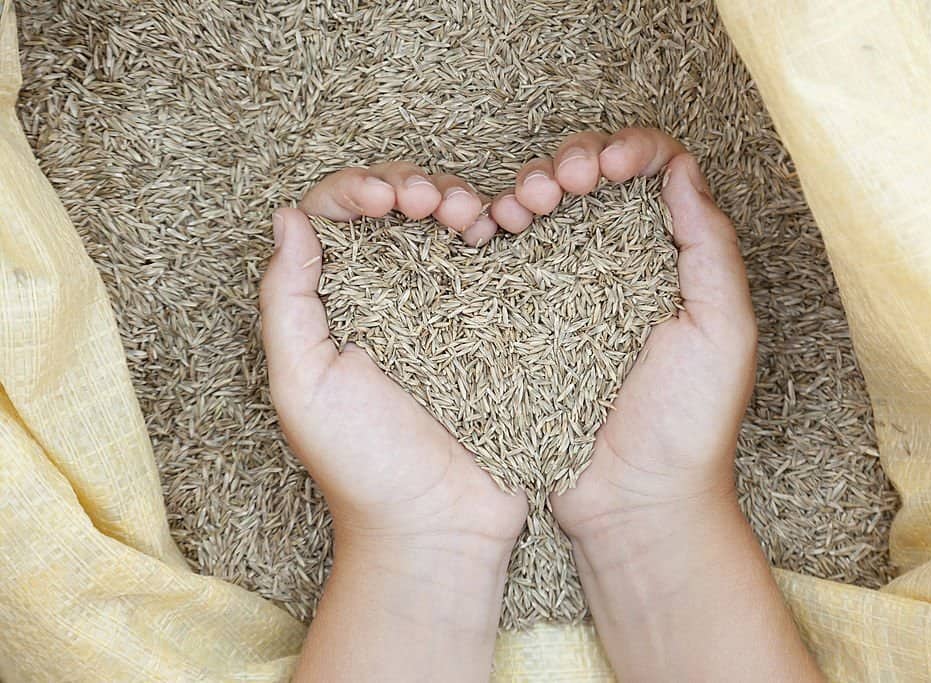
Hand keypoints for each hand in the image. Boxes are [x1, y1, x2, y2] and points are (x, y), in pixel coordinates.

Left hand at [260, 163, 526, 681]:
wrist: (441, 523)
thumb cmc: (363, 464)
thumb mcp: (302, 384)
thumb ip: (286, 301)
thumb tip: (287, 218)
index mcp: (331, 306)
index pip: (333, 216)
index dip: (359, 189)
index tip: (388, 199)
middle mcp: (383, 297)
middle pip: (391, 206)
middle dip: (411, 183)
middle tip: (434, 202)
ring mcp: (440, 308)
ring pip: (440, 222)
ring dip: (453, 197)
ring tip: (471, 215)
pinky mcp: (488, 325)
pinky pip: (487, 260)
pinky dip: (492, 230)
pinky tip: (499, 231)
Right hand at [533, 129, 818, 680]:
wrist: (631, 502)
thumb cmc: (688, 425)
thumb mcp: (723, 332)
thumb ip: (709, 249)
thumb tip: (680, 170)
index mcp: (672, 259)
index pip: (654, 172)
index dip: (627, 149)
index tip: (606, 165)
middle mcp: (620, 264)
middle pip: (592, 177)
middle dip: (570, 160)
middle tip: (556, 185)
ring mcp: (568, 290)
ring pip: (545, 207)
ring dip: (529, 185)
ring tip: (519, 206)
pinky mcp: (525, 319)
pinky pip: (509, 256)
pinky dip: (497, 228)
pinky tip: (488, 230)